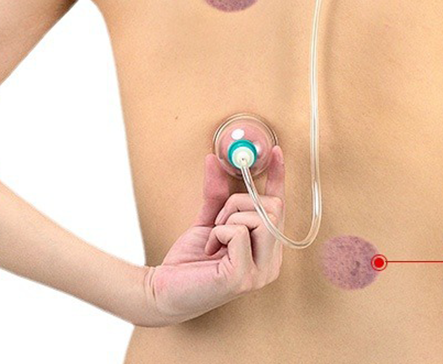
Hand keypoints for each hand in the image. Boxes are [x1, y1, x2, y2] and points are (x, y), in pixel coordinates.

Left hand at [136, 145, 285, 326]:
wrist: (162, 290)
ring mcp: (259, 274)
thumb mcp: (209, 220)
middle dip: (240, 203)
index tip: (275, 152)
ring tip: (214, 236)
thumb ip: (218, 193)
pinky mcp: (241, 278)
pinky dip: (220, 231)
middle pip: (273, 208)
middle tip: (219, 220)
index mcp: (268, 250)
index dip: (278, 178)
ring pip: (260, 218)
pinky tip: (211, 248)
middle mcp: (271, 263)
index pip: (280, 208)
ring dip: (229, 218)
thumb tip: (214, 160)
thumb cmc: (189, 261)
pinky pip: (239, 232)